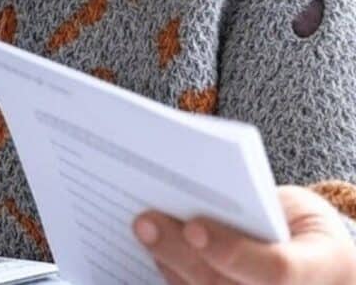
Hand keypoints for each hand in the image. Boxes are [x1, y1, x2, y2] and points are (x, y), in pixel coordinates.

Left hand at [134, 185, 355, 283]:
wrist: (316, 263)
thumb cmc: (302, 228)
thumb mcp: (296, 210)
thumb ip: (258, 204)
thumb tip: (198, 187)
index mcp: (318, 268)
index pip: (275, 270)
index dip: (232, 251)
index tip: (194, 226)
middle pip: (222, 283)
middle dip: (179, 251)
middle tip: (145, 220)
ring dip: (165, 259)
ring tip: (142, 227)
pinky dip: (167, 269)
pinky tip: (150, 243)